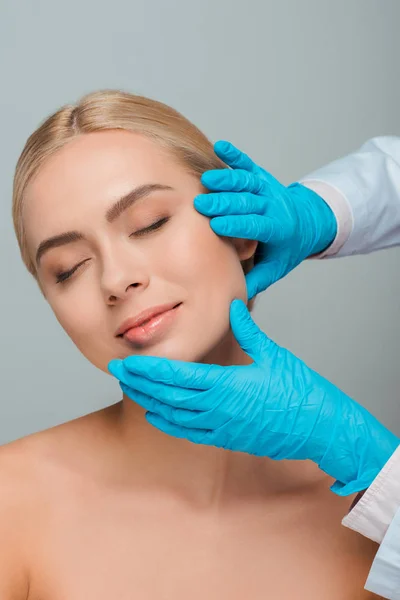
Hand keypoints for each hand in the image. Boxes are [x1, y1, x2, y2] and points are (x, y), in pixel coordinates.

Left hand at [108, 300, 398, 495]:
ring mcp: (221, 427)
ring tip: (130, 390)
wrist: (320, 429)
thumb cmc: (302, 392)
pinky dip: (169, 424)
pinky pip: (190, 433)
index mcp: (227, 384)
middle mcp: (218, 408)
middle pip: (167, 396)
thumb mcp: (275, 356)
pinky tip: (157, 417)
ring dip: (149, 402)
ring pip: (174, 416)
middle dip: (139, 383)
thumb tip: (234, 306)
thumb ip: (249, 331)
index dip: (148, 370)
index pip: (176, 376)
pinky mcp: (228, 439)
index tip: (127, 362)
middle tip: (117, 371)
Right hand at [194, 141, 336, 298]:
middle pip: (248, 202)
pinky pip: (249, 165)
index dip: (236, 224)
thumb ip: (256, 281)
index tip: (215, 225)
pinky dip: (235, 155)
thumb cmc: (286, 247)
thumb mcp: (275, 268)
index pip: (256, 225)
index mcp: (277, 229)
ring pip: (247, 182)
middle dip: (225, 203)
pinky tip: (220, 146)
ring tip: (206, 180)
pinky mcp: (262, 177)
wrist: (308, 221)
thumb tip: (233, 301)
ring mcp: (268, 189)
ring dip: (227, 180)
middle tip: (201, 204)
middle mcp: (273, 206)